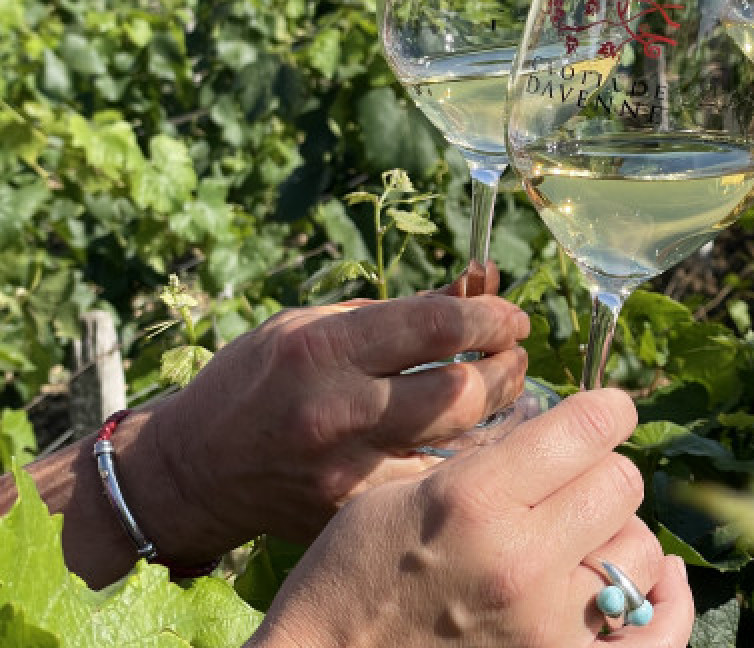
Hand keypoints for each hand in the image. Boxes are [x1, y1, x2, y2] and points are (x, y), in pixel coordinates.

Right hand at [118, 262, 531, 568]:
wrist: (194, 472)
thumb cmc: (258, 381)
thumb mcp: (315, 325)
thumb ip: (402, 309)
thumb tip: (480, 281)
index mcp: (325, 351)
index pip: (437, 326)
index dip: (492, 317)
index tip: (512, 317)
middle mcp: (338, 412)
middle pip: (462, 391)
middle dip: (507, 366)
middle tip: (515, 353)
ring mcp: (348, 473)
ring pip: (461, 446)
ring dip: (500, 414)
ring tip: (504, 388)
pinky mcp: (355, 516)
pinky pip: (437, 484)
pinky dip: (470, 460)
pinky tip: (481, 441)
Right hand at [248, 389, 695, 647]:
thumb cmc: (349, 578)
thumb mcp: (399, 493)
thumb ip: (485, 464)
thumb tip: (559, 436)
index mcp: (474, 499)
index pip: (588, 427)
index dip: (608, 409)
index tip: (608, 411)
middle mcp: (520, 560)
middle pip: (623, 483)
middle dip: (604, 471)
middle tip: (577, 483)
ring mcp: (546, 627)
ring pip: (643, 550)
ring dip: (620, 535)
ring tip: (584, 540)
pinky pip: (656, 632)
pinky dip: (668, 601)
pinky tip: (663, 579)